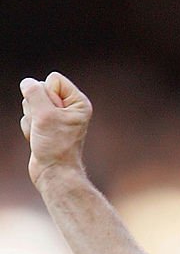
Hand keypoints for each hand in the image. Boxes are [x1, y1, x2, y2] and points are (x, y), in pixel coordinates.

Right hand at [20, 72, 91, 186]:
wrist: (53, 174)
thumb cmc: (55, 146)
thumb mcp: (44, 115)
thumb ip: (34, 93)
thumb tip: (27, 83)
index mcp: (78, 102)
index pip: (53, 79)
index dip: (47, 94)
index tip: (54, 116)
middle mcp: (68, 108)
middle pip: (39, 89)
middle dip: (36, 108)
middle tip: (47, 127)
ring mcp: (56, 117)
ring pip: (30, 103)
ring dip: (32, 120)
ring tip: (42, 135)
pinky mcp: (44, 126)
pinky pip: (28, 117)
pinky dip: (29, 129)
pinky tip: (38, 140)